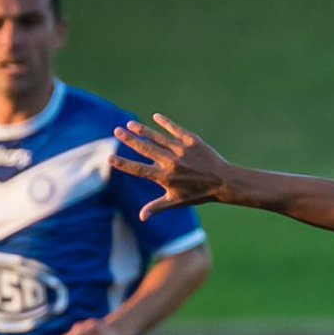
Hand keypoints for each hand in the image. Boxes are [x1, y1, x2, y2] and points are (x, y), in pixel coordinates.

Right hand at [109, 114, 227, 219]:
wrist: (223, 182)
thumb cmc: (198, 193)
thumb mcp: (176, 201)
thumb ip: (157, 206)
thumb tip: (141, 217)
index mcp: (165, 177)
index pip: (139, 170)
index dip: (123, 164)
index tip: (110, 158)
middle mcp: (171, 163)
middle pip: (145, 149)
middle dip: (129, 140)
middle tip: (117, 130)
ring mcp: (182, 151)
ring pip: (157, 138)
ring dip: (143, 130)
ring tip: (130, 124)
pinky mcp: (192, 141)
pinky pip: (176, 129)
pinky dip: (165, 123)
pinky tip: (155, 117)